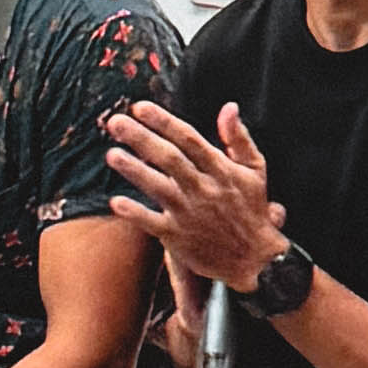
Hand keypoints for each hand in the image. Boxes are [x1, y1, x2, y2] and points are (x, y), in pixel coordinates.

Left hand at [108, 94, 281, 289]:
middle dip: (141, 138)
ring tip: (112, 154)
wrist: (255, 260)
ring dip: (134, 170)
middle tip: (116, 122)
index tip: (140, 107)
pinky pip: (152, 223)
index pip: (189, 139)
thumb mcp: (256, 170)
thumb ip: (239, 138)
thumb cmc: (252, 211)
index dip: (164, 122)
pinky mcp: (178, 238)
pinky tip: (116, 202)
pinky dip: (135, 213)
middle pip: (169, 158)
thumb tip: (229, 107)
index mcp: (221, 169)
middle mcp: (203, 189)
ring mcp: (189, 214)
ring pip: (158, 187)